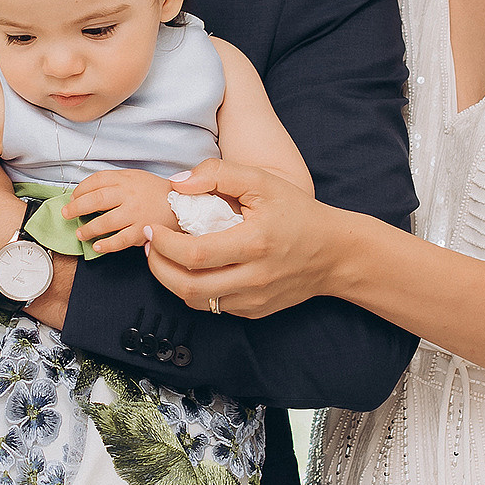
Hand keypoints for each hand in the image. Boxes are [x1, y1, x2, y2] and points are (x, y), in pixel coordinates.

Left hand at [63, 169, 179, 256]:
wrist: (184, 204)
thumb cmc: (157, 192)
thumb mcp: (136, 177)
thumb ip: (114, 182)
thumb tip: (88, 193)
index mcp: (126, 179)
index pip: (97, 181)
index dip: (81, 189)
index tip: (73, 197)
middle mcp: (130, 195)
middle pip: (96, 200)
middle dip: (76, 208)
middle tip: (66, 214)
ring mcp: (136, 214)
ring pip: (105, 222)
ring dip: (88, 229)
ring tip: (79, 233)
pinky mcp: (143, 231)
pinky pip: (120, 240)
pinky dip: (106, 245)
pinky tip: (97, 246)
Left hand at [143, 159, 338, 318]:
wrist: (334, 253)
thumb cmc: (298, 213)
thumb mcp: (263, 181)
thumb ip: (219, 173)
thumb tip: (178, 184)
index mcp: (254, 243)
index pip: (194, 253)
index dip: (163, 244)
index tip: (152, 229)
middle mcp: (253, 278)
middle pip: (188, 286)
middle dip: (157, 267)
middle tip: (149, 247)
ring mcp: (253, 300)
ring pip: (197, 301)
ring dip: (171, 281)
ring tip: (164, 258)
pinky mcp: (254, 312)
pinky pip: (213, 307)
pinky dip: (195, 290)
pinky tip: (193, 270)